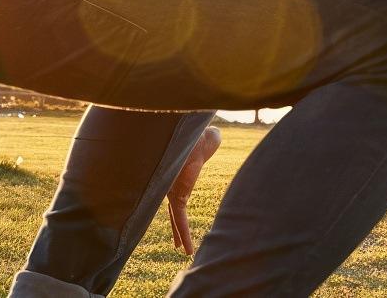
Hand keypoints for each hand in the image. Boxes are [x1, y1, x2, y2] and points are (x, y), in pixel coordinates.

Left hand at [166, 126, 222, 255]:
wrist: (194, 136)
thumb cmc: (200, 134)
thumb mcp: (207, 140)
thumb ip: (210, 141)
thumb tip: (215, 135)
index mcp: (177, 175)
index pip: (176, 196)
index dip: (178, 208)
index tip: (180, 217)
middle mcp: (171, 184)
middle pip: (174, 210)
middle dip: (176, 227)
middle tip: (177, 244)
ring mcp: (171, 190)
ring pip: (176, 217)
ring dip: (180, 235)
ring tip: (186, 252)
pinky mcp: (176, 195)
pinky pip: (179, 218)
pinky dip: (183, 234)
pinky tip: (187, 249)